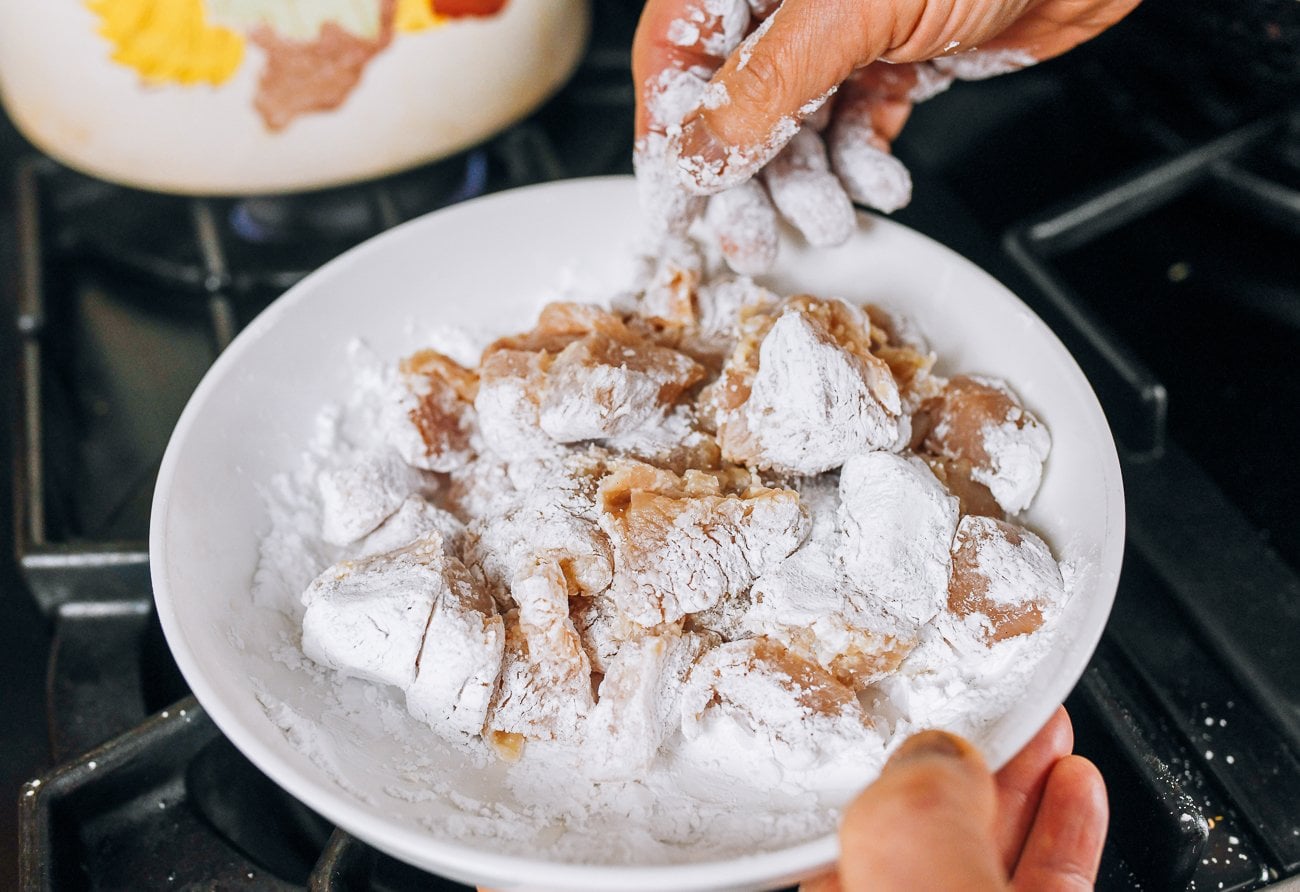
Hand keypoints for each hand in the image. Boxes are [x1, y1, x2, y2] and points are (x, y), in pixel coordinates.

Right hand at [632, 0, 1139, 272]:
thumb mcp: (851, 9)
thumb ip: (764, 84)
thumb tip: (693, 150)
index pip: (677, 50)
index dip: (669, 132)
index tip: (672, 204)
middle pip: (733, 98)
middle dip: (745, 178)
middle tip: (749, 239)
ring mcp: (845, 27)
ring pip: (795, 124)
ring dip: (809, 184)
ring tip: (829, 218)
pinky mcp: (897, 57)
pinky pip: (856, 125)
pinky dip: (865, 165)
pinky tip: (881, 184)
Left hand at [801, 706, 1107, 890]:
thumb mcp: (907, 851)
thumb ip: (916, 789)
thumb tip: (938, 750)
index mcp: (850, 885)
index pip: (858, 801)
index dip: (899, 744)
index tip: (936, 698)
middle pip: (933, 818)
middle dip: (972, 751)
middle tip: (1002, 701)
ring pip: (995, 846)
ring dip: (1028, 781)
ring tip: (1049, 729)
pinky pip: (1049, 881)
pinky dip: (1068, 830)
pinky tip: (1079, 787)